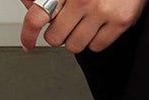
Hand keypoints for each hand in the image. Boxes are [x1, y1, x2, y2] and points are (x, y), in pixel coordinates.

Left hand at [19, 0, 146, 52]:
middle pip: (56, 38)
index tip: (28, 43)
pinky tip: (98, 25)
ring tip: (83, 23)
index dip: (28, 33)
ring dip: (75, 39)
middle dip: (57, 34)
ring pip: (75, 46)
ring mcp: (102, 11)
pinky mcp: (120, 22)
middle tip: (63, 26)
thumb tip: (29, 4)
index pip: (37, 16)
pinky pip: (97, 46)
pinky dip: (94, 40)